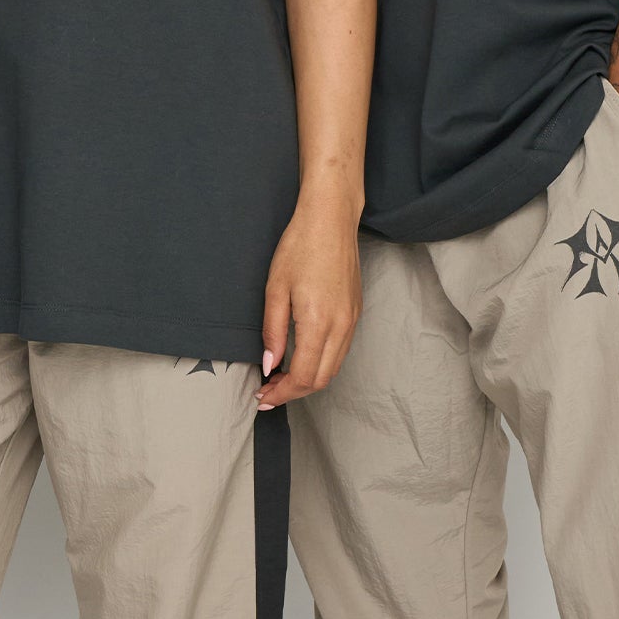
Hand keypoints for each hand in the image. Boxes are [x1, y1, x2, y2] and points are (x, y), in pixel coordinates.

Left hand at [257, 184, 362, 408]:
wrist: (331, 219)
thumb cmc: (300, 247)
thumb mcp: (275, 289)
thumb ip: (273, 332)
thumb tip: (270, 365)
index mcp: (318, 322)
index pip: (302, 376)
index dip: (281, 394)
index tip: (262, 398)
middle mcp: (341, 326)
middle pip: (320, 379)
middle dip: (293, 393)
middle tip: (268, 393)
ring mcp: (352, 320)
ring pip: (333, 368)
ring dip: (308, 380)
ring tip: (281, 379)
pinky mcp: (355, 312)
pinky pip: (340, 351)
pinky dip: (321, 364)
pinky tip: (302, 358)